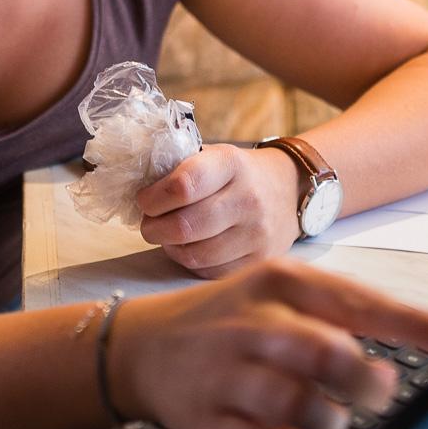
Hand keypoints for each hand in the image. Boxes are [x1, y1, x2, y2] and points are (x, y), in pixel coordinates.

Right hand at [105, 257, 427, 428]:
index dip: (414, 325)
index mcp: (280, 282)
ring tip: (326, 417)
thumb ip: (345, 314)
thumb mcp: (281, 292)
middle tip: (376, 392)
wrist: (143, 346)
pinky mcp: (201, 420)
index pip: (358, 302)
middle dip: (366, 383)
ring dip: (329, 422)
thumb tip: (421, 343)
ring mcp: (223, 371)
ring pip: (300, 407)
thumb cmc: (233, 319)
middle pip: (328, 355)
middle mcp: (251, 322)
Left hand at [137, 145, 303, 278]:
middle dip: (154, 228)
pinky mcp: (260, 260)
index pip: (183, 185)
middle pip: (185, 226)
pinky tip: (190, 248)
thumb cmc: (237, 173)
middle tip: (149, 224)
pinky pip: (210, 272)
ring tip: (167, 237)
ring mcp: (257, 233)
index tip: (144, 200)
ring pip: (195, 255)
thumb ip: (179, 170)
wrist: (288, 189)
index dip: (153, 198)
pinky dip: (192, 263)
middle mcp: (248, 198)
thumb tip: (139, 195)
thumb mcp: (214, 156)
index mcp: (231, 164)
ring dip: (170, 248)